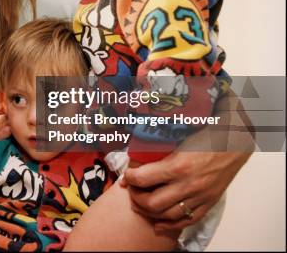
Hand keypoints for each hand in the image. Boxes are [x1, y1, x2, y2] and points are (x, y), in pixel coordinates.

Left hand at [121, 150, 250, 230]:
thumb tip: (136, 156)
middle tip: (132, 190)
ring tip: (140, 204)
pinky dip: (169, 225)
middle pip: (152, 203)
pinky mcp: (208, 203)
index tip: (127, 175)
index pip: (142, 179)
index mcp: (178, 166)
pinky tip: (158, 224)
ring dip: (149, 212)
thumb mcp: (179, 138)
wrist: (235, 143)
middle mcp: (188, 185)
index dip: (130, 178)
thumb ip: (157, 149)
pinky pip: (186, 221)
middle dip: (136, 198)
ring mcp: (199, 197)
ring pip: (167, 216)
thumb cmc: (206, 137)